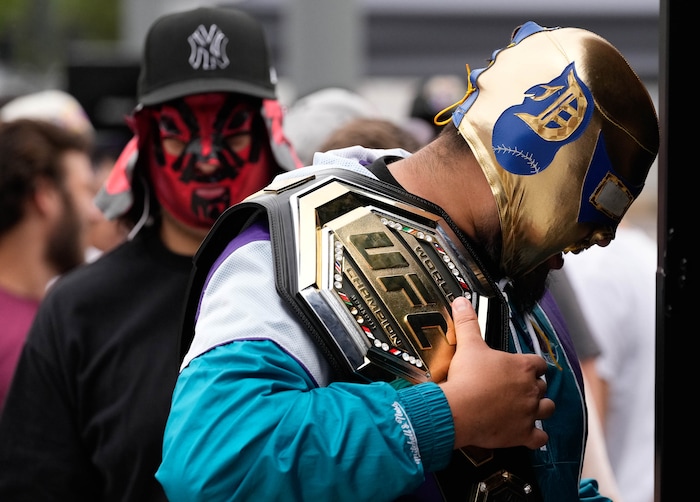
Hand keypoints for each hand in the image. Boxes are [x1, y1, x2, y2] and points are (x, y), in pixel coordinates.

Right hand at [438, 296, 554, 450]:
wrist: (459, 410)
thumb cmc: (466, 378)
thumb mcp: (468, 345)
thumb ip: (467, 322)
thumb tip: (461, 301)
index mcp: (522, 366)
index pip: (538, 363)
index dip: (531, 365)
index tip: (523, 368)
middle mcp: (531, 389)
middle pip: (543, 386)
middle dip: (533, 387)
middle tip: (518, 388)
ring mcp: (529, 413)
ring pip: (547, 409)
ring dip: (540, 409)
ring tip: (528, 409)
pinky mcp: (522, 434)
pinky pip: (540, 439)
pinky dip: (537, 437)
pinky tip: (530, 435)